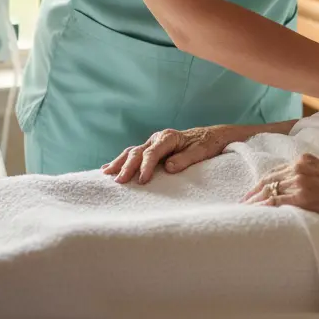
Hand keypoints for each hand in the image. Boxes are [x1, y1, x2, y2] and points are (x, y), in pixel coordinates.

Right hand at [102, 124, 246, 184]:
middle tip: (120, 181)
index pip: (153, 152)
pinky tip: (108, 168)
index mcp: (169, 137)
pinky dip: (120, 161)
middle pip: (138, 152)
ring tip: (106, 174)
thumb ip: (185, 159)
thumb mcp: (201, 152)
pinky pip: (133, 154)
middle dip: (127, 166)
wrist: (211, 136)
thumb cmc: (207, 144)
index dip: (146, 166)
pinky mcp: (151, 149)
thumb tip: (168, 167)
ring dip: (119, 162)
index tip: (142, 181)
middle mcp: (158, 138)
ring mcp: (153, 143)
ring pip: (132, 152)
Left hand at [241, 153, 318, 219]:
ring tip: (242, 211)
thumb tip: (307, 187)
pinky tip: (254, 214)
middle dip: (252, 192)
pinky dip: (262, 208)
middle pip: (268, 180)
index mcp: (305, 160)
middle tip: (241, 202)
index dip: (262, 182)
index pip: (276, 171)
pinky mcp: (302, 198)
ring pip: (268, 191)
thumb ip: (314, 175)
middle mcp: (299, 168)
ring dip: (253, 202)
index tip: (253, 191)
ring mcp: (300, 183)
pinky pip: (276, 203)